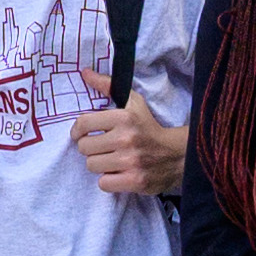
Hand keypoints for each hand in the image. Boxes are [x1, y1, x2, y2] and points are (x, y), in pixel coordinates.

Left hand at [70, 72, 186, 194]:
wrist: (178, 154)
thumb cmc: (149, 127)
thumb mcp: (132, 103)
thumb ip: (108, 86)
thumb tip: (85, 73)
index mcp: (124, 117)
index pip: (83, 123)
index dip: (77, 131)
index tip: (80, 134)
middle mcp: (126, 138)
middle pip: (84, 147)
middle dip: (91, 148)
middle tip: (102, 148)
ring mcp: (131, 161)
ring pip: (92, 165)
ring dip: (99, 164)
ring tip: (111, 160)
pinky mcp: (135, 181)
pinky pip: (103, 183)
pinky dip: (108, 180)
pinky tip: (118, 173)